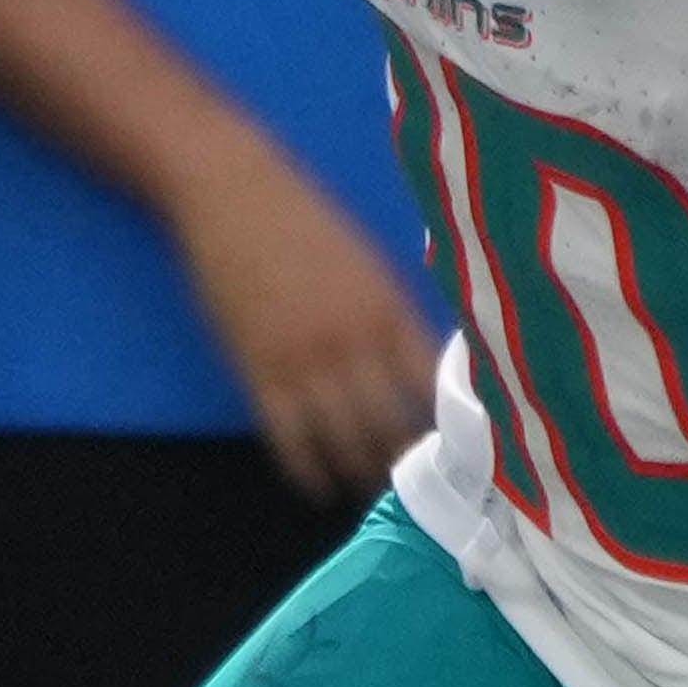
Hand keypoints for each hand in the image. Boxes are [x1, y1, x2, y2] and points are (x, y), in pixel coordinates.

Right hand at [176, 158, 442, 499]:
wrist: (233, 194)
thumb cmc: (306, 221)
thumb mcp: (370, 263)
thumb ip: (396, 317)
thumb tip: (426, 372)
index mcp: (390, 311)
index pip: (431, 390)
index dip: (445, 429)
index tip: (455, 455)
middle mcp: (354, 344)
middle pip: (391, 428)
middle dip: (403, 464)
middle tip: (412, 489)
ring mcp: (305, 363)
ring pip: (343, 444)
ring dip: (359, 477)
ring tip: (368, 492)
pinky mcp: (259, 375)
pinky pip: (290, 443)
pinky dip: (308, 473)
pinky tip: (319, 488)